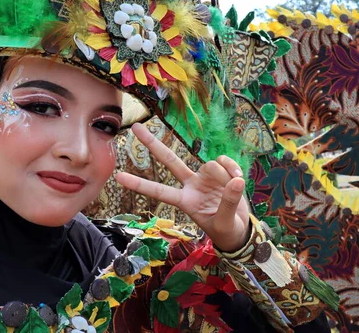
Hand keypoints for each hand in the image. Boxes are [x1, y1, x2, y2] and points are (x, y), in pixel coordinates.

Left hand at [115, 123, 250, 251]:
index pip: (160, 192)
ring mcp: (205, 178)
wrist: (240, 229)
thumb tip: (236, 181)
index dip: (139, 184)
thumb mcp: (224, 224)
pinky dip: (232, 167)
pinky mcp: (221, 173)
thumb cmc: (226, 230)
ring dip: (224, 173)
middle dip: (153, 144)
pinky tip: (238, 177)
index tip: (118, 177)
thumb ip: (228, 203)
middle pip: (169, 160)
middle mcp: (191, 186)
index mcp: (185, 202)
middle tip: (135, 128)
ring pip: (209, 164)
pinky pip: (224, 161)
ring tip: (235, 185)